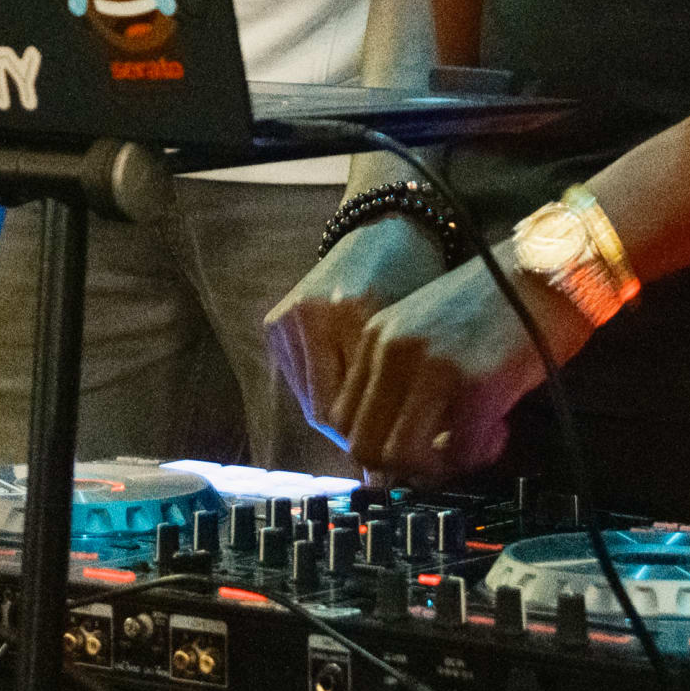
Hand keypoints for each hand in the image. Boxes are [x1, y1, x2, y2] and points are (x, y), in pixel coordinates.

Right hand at [264, 218, 446, 452]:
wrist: (384, 230)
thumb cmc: (413, 282)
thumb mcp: (413, 335)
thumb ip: (399, 389)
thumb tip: (389, 459)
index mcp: (353, 314)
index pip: (350, 409)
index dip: (370, 442)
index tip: (392, 459)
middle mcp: (313, 315)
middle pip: (323, 411)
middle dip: (352, 436)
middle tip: (381, 453)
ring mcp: (289, 318)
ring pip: (308, 401)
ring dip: (337, 418)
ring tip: (368, 424)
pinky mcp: (276, 322)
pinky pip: (298, 381)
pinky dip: (322, 394)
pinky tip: (348, 394)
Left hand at [321, 254, 592, 482]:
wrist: (548, 270)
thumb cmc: (497, 301)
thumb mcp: (429, 329)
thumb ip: (404, 376)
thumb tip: (394, 442)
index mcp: (375, 335)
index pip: (343, 417)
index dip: (378, 443)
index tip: (415, 442)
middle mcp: (393, 352)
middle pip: (364, 445)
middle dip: (403, 465)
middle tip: (443, 452)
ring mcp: (431, 369)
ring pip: (402, 458)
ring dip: (437, 466)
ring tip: (472, 441)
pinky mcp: (473, 387)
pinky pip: (458, 453)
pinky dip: (478, 454)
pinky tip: (499, 429)